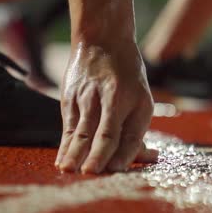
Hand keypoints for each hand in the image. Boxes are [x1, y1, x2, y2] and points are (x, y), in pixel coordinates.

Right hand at [56, 39, 156, 172]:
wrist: (102, 40)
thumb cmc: (126, 76)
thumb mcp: (141, 98)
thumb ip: (137, 130)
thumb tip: (149, 157)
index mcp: (133, 100)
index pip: (126, 132)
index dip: (122, 152)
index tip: (116, 170)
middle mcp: (110, 98)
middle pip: (102, 131)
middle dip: (96, 153)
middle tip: (90, 173)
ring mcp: (87, 96)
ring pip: (81, 129)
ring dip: (74, 152)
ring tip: (69, 170)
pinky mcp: (70, 96)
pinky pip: (68, 124)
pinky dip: (65, 143)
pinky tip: (62, 160)